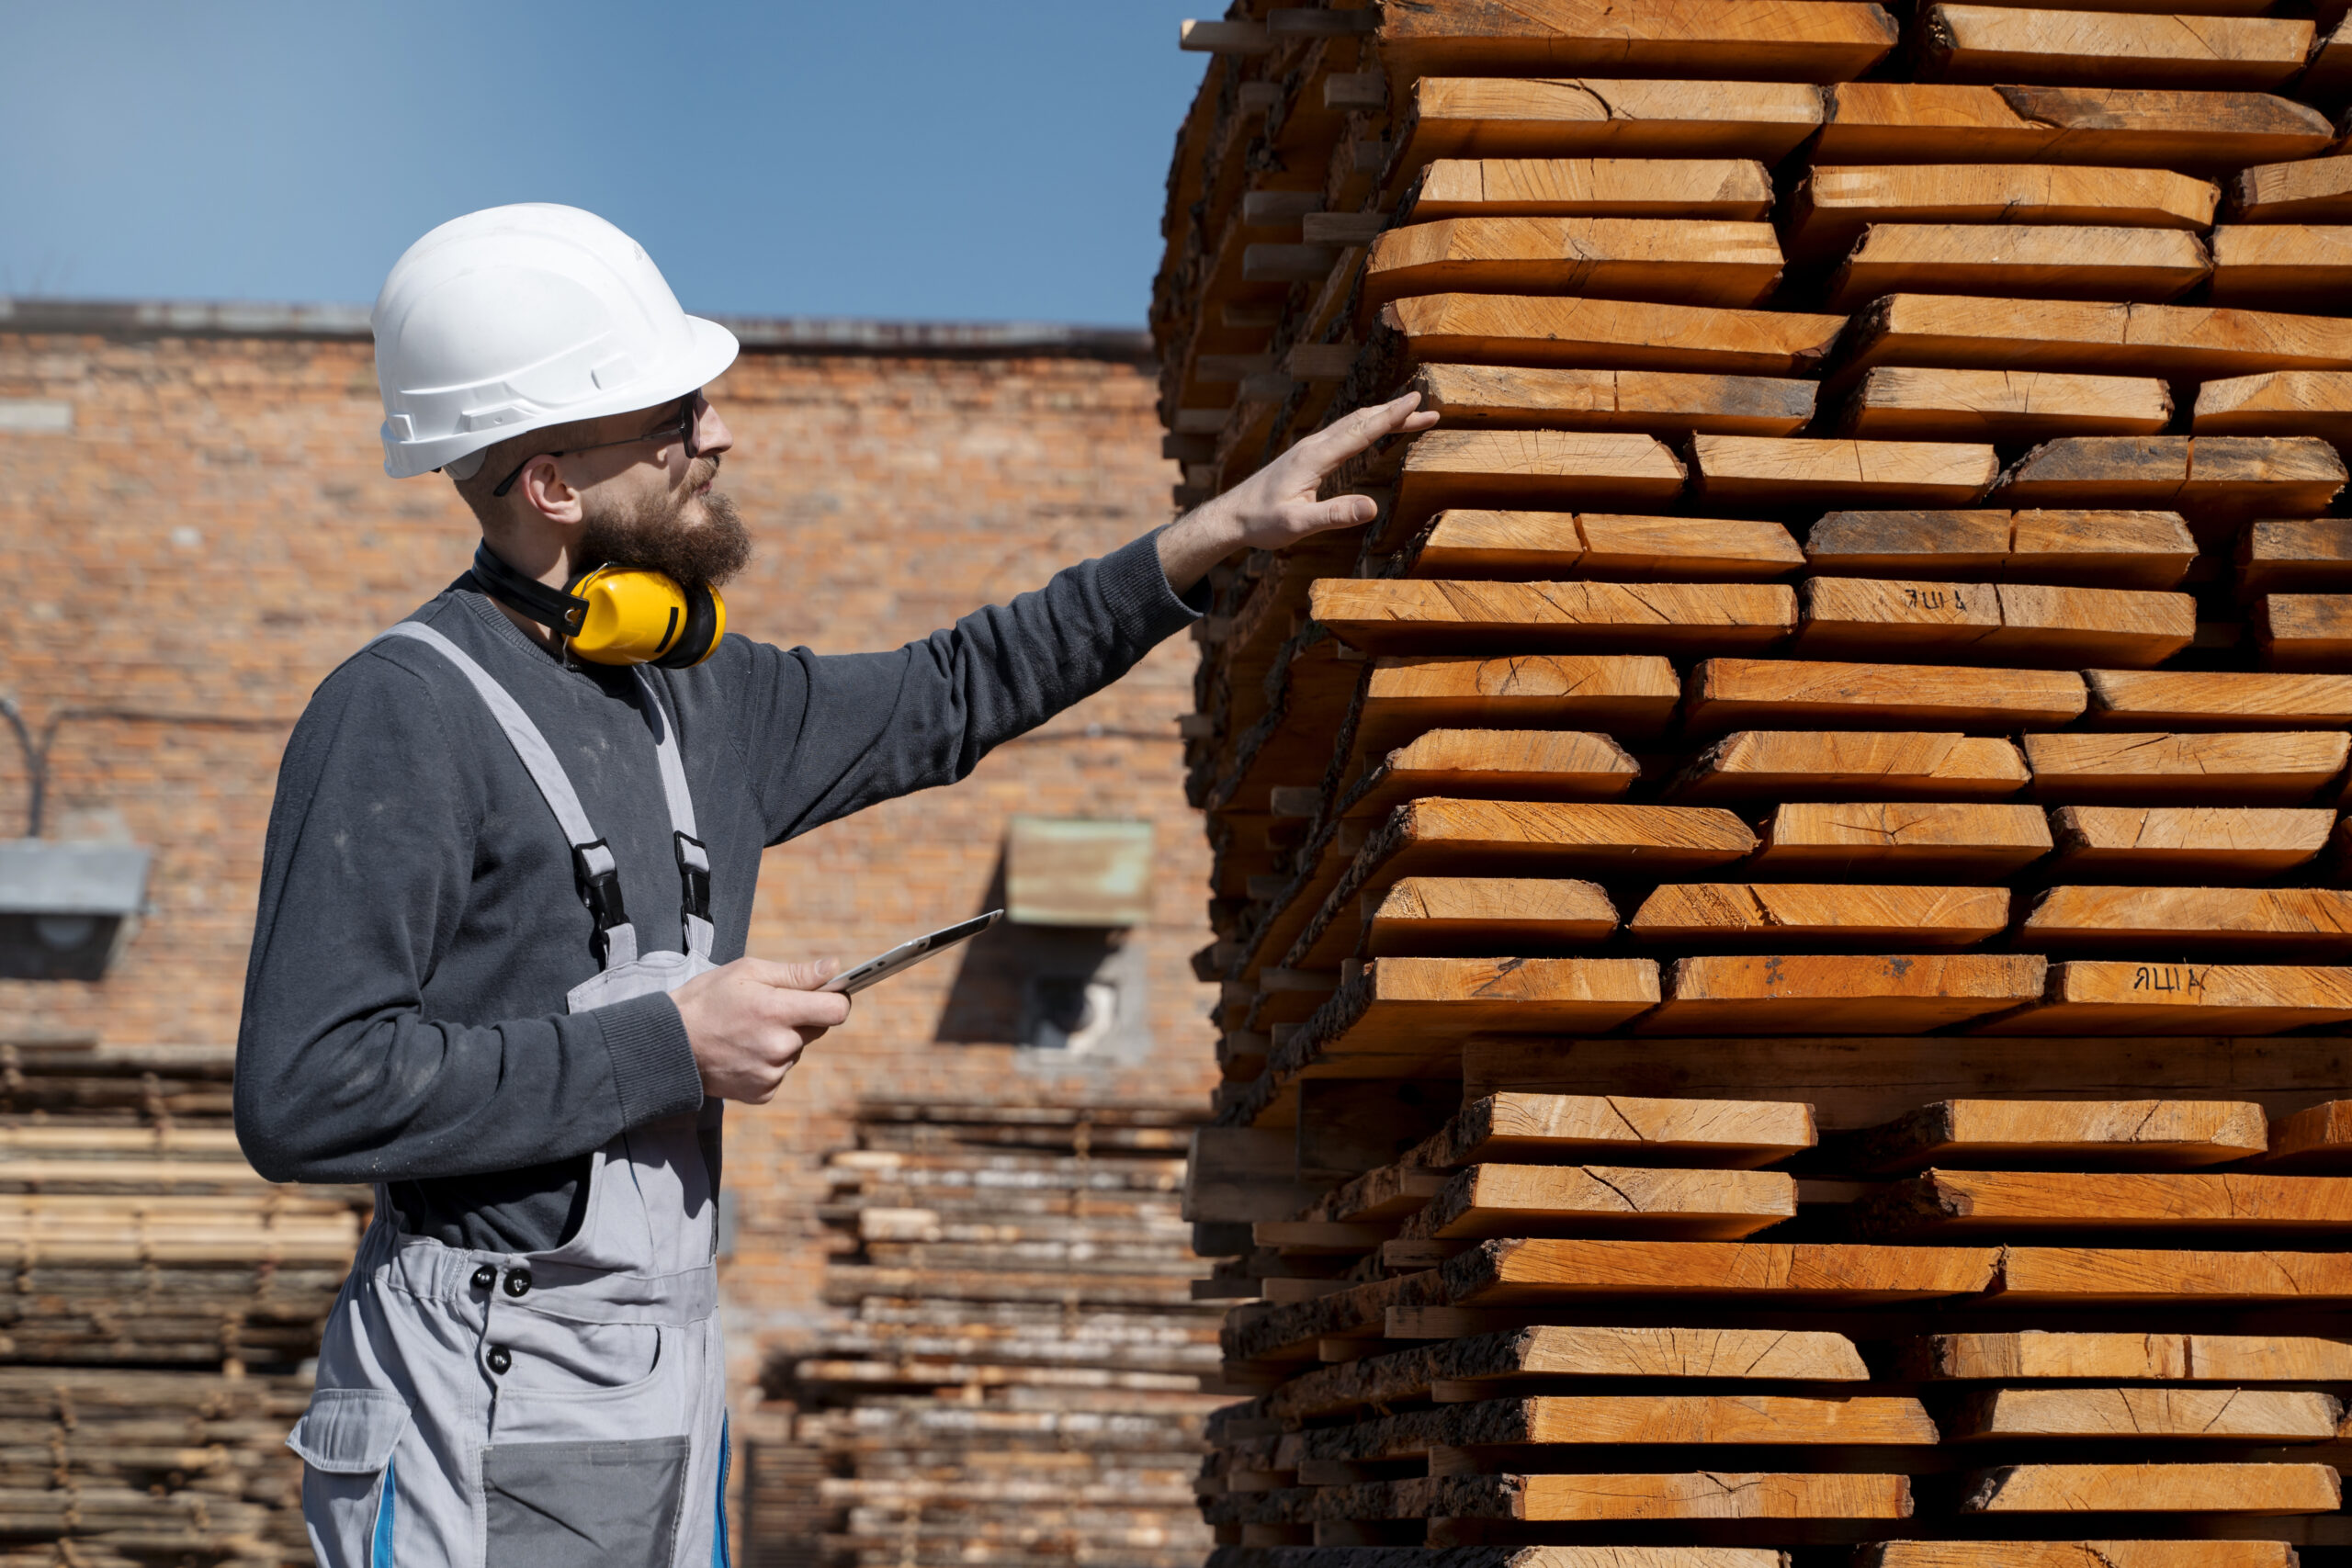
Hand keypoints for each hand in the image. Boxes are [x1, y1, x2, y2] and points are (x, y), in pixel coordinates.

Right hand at [670, 957, 850, 1103]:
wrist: (670, 1045)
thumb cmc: (706, 1000)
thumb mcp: (747, 973)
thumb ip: (795, 974)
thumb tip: (834, 968)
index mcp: (777, 1011)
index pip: (836, 1010)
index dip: (837, 998)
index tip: (830, 992)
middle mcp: (779, 1046)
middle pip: (818, 1028)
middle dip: (802, 1016)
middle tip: (768, 1009)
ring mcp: (772, 1073)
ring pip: (796, 1049)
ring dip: (783, 1039)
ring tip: (747, 1031)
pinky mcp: (763, 1092)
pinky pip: (780, 1071)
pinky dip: (768, 1062)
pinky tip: (743, 1052)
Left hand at [1156, 391, 1439, 591]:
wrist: (1231, 516)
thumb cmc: (1261, 522)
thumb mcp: (1298, 526)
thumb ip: (1334, 515)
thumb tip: (1372, 508)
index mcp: (1315, 457)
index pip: (1361, 431)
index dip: (1391, 416)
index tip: (1416, 400)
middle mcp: (1314, 445)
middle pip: (1361, 421)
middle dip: (1396, 413)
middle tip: (1429, 408)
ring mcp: (1309, 448)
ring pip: (1352, 424)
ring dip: (1382, 418)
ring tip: (1411, 415)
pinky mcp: (1306, 456)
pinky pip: (1343, 434)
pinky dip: (1366, 427)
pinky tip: (1372, 430)